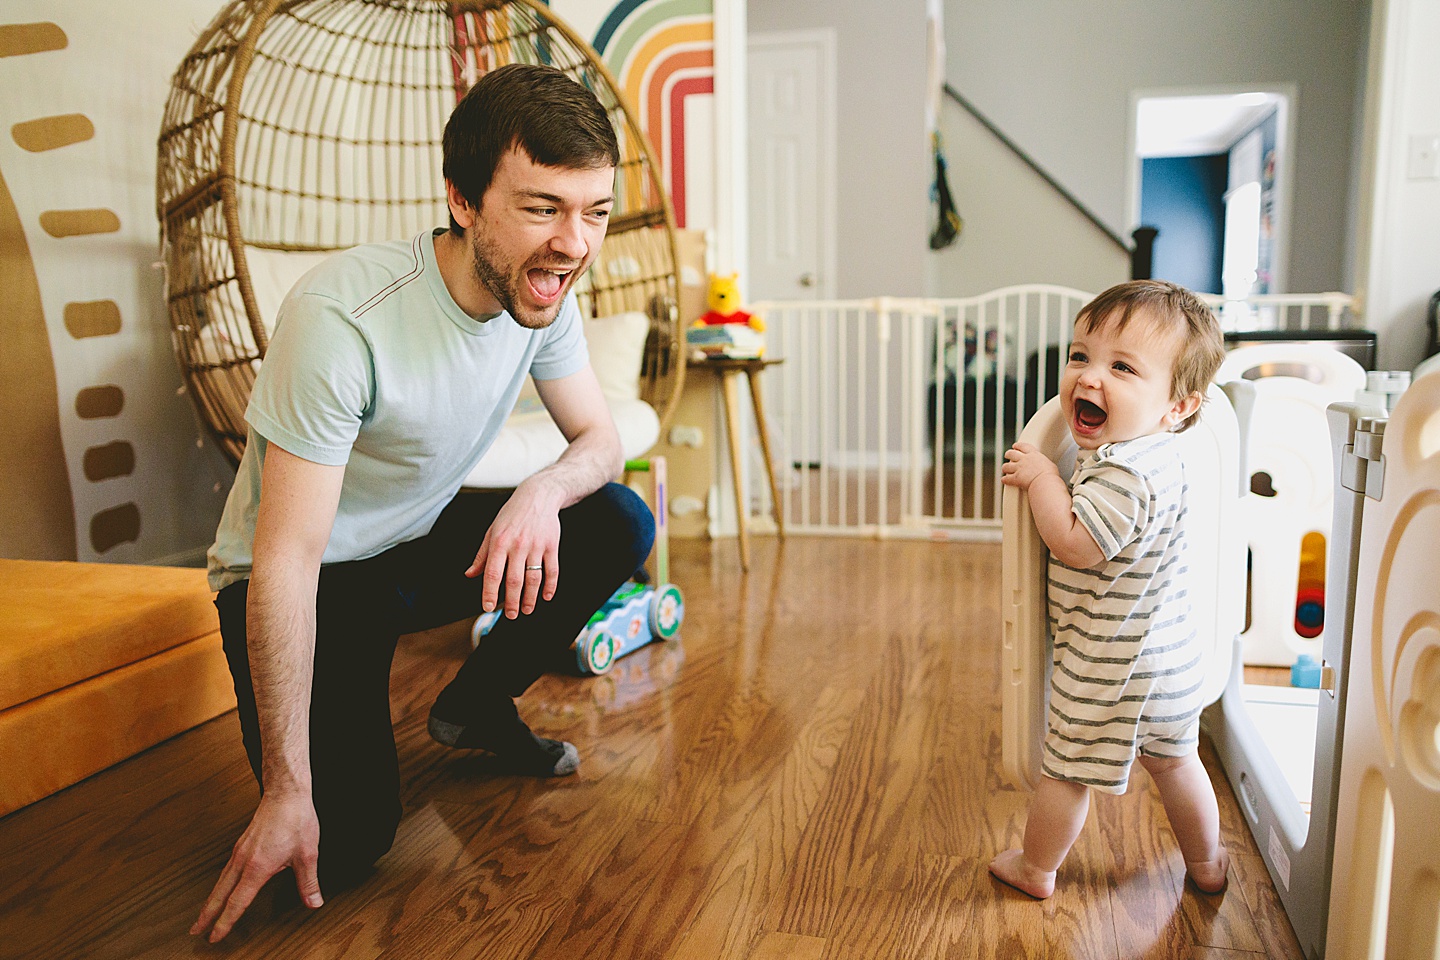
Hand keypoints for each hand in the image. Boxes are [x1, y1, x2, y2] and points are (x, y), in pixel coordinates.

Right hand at [191, 790, 321, 941]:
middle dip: (206, 914)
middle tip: (195, 930)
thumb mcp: (308, 855)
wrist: (286, 793)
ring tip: (204, 913)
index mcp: (257, 867)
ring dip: (210, 899)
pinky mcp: (242, 843)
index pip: (237, 903)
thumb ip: (308, 882)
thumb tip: (313, 902)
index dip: (225, 923)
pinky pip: (226, 868)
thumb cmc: (295, 819)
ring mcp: (240, 851)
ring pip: (220, 881)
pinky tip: (223, 885)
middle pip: (219, 894)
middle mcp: (243, 860)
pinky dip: (219, 883)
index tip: (214, 936)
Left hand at [467, 478, 562, 617]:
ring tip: (527, 610)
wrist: (539, 496)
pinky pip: (552, 570)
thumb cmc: (513, 513)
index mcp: (499, 542)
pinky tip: (546, 596)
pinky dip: (550, 586)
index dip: (490, 593)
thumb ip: (482, 555)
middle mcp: (518, 545)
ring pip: (533, 579)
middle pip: (514, 581)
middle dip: (512, 602)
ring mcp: (537, 546)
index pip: (493, 573)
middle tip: (511, 615)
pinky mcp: (552, 546)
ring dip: (530, 598)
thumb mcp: (492, 530)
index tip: (488, 608)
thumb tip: (470, 574)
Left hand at [1001, 441, 1060, 490]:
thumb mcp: (1049, 464)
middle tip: (1008, 455)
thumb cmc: (1050, 475)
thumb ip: (1044, 463)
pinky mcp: (1015, 478)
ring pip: (1006, 466)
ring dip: (1005, 468)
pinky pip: (1006, 478)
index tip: (1015, 446)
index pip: (1023, 446)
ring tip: (1005, 469)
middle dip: (1008, 454)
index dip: (1017, 445)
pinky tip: (1004, 480)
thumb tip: (1046, 466)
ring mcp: (1018, 469)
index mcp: (1033, 455)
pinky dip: (1004, 480)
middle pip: (1011, 453)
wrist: (1045, 482)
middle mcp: (1024, 460)